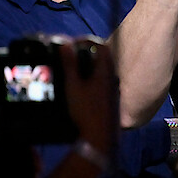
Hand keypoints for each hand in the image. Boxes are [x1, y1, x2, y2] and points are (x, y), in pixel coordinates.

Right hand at [57, 35, 117, 154]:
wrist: (100, 137)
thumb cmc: (87, 112)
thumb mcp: (73, 86)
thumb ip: (69, 65)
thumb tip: (65, 44)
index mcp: (105, 71)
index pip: (101, 45)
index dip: (86, 40)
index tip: (72, 42)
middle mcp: (112, 77)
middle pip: (101, 57)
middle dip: (85, 52)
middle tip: (68, 54)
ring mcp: (112, 88)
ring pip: (100, 70)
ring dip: (86, 65)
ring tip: (69, 69)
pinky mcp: (109, 99)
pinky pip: (100, 81)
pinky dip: (89, 77)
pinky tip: (77, 86)